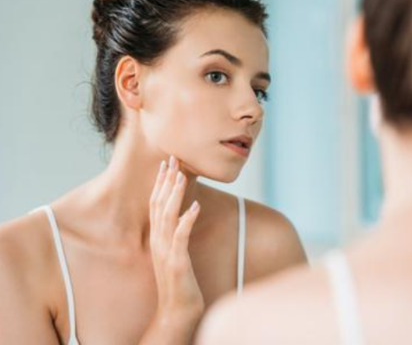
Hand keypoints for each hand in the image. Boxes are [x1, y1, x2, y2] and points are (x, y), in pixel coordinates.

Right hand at [149, 156, 203, 323]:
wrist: (177, 310)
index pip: (156, 204)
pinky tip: (196, 206)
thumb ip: (175, 234)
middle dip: (166, 181)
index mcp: (157, 238)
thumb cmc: (179, 282)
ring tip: (182, 175)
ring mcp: (166, 251)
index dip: (161, 183)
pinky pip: (181, 236)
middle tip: (173, 159)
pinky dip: (187, 219)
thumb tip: (183, 215)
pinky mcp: (176, 262)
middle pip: (159, 205)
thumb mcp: (175, 253)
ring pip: (167, 216)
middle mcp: (158, 241)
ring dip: (174, 194)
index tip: (167, 164)